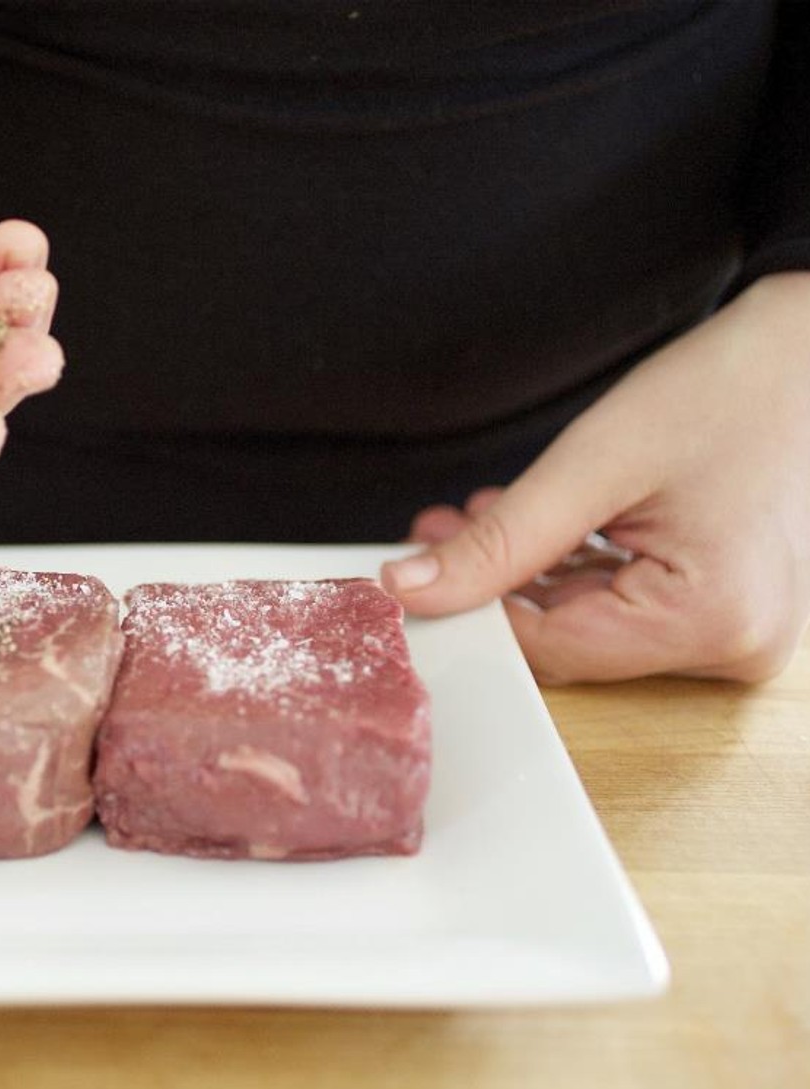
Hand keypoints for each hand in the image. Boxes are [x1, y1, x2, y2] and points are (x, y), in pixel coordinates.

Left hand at [381, 272, 809, 683]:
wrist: (809, 350)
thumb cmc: (730, 389)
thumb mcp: (593, 464)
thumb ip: (499, 539)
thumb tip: (413, 587)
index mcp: (710, 621)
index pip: (551, 649)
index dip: (470, 611)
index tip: (408, 576)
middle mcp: (732, 643)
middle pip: (569, 639)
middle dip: (493, 586)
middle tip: (432, 534)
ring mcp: (732, 628)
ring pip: (588, 621)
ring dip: (522, 572)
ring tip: (467, 519)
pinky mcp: (721, 605)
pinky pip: (622, 603)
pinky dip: (568, 567)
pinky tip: (525, 526)